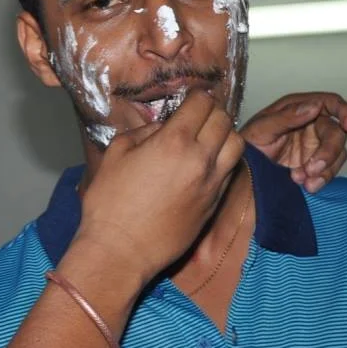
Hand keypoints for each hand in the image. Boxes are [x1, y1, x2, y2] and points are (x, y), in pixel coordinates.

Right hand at [75, 91, 243, 282]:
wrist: (121, 250)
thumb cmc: (110, 203)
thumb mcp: (115, 154)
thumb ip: (142, 132)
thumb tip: (162, 128)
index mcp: (174, 142)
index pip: (202, 104)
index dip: (196, 96)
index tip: (189, 99)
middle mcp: (200, 159)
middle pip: (224, 120)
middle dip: (212, 111)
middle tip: (199, 114)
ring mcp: (212, 183)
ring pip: (237, 144)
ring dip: (225, 134)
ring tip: (209, 137)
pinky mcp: (214, 204)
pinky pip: (231, 170)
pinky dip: (224, 159)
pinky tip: (206, 162)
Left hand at [239, 92, 346, 192]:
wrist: (241, 170)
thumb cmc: (248, 142)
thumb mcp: (262, 128)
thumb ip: (287, 117)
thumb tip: (315, 106)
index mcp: (299, 108)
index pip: (331, 103)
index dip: (345, 112)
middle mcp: (311, 124)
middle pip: (336, 133)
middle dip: (328, 153)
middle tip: (312, 170)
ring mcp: (314, 145)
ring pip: (336, 155)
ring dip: (325, 170)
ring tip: (302, 181)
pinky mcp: (314, 164)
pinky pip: (328, 171)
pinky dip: (321, 179)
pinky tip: (306, 185)